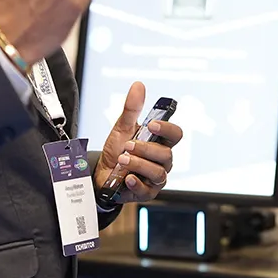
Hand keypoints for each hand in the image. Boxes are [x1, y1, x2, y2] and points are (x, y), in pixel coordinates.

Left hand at [94, 82, 183, 204]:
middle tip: (128, 145)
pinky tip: (126, 177)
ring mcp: (155, 178)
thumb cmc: (117, 150)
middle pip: (167, 155)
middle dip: (146, 149)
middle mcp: (162, 161)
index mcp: (160, 142)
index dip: (167, 129)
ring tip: (122, 159)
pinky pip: (147, 189)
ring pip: (158, 172)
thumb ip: (132, 108)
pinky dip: (136, 182)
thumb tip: (138, 85)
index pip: (175, 135)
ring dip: (139, 164)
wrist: (101, 173)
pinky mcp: (147, 192)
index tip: (152, 125)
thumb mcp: (122, 128)